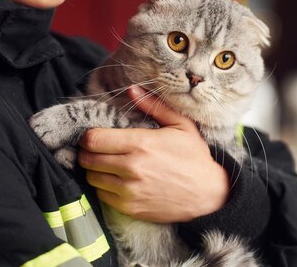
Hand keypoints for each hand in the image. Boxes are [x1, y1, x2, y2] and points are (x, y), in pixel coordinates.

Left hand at [77, 86, 229, 222]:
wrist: (208, 193)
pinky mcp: (130, 208)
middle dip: (88, 151)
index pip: (94, 139)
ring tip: (105, 163)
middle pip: (88, 158)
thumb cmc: (194, 157)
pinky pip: (101, 195)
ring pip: (92, 177)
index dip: (88, 135)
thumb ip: (153, 106)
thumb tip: (132, 89)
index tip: (93, 134)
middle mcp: (131, 168)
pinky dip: (103, 186)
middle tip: (96, 148)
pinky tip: (115, 179)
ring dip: (94, 169)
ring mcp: (129, 191)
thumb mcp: (180, 125)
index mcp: (141, 144)